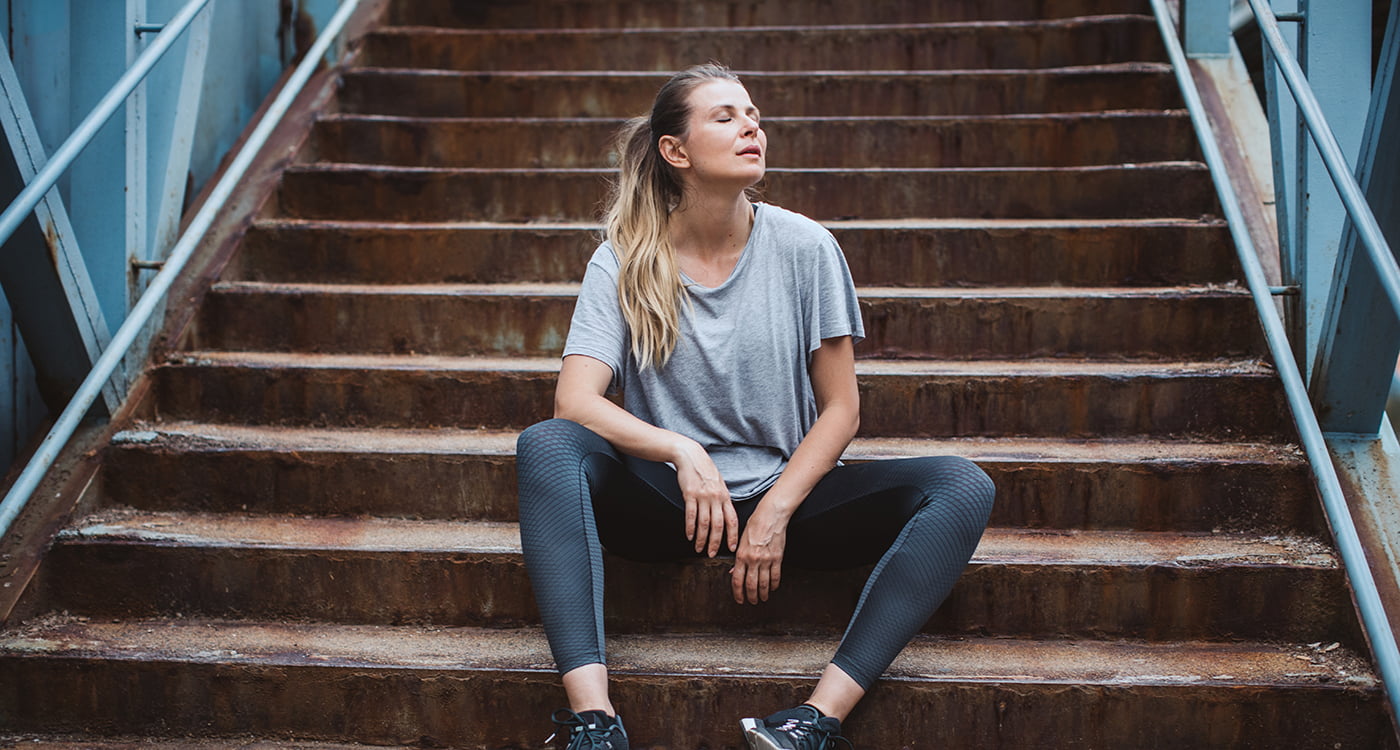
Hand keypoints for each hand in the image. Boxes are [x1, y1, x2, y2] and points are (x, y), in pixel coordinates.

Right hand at [674, 441, 737, 556]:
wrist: (691, 456)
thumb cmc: (705, 470)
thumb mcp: (719, 484)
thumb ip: (722, 499)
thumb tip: (725, 514)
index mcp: (725, 496)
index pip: (732, 520)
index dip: (733, 535)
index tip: (732, 547)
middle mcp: (716, 498)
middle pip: (718, 525)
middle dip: (716, 543)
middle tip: (712, 554)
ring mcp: (703, 496)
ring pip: (704, 523)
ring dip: (701, 539)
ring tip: (699, 548)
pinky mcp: (690, 495)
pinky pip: (691, 515)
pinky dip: (690, 528)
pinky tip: (689, 536)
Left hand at [732, 505, 787, 603]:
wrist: (770, 516)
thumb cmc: (754, 525)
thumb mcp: (741, 541)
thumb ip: (738, 559)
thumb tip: (734, 573)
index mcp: (741, 556)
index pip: (737, 580)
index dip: (738, 593)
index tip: (740, 600)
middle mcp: (753, 560)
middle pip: (750, 585)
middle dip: (751, 597)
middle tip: (752, 602)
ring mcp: (766, 560)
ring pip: (763, 584)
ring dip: (763, 594)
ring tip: (763, 598)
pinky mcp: (777, 558)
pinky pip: (775, 576)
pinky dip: (774, 585)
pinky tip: (773, 588)